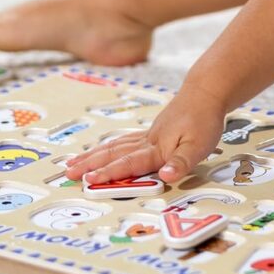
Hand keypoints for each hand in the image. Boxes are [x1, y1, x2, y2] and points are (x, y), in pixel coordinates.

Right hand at [64, 87, 226, 185]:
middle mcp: (147, 141)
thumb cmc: (204, 120)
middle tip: (68, 173)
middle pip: (113, 153)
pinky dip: (107, 147)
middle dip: (90, 165)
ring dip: (93, 156)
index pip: (129, 163)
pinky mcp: (150, 132)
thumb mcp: (199, 146)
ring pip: (114, 146)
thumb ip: (181, 163)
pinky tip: (101, 151)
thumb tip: (165, 177)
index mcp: (157, 148)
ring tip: (73, 163)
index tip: (89, 180)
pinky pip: (122, 141)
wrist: (205, 92)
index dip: (109, 174)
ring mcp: (147, 135)